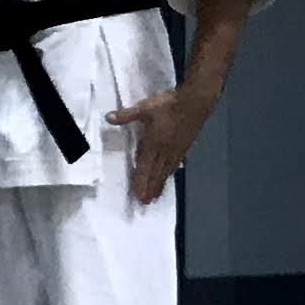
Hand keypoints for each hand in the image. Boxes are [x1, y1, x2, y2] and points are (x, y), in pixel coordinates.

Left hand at [110, 82, 220, 205]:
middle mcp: (165, 151)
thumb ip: (126, 115)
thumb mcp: (145, 108)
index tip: (138, 195)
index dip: (141, 182)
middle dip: (150, 188)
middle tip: (146, 202)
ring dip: (160, 184)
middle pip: (156, 174)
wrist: (195, 102)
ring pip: (166, 171)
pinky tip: (169, 175)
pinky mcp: (185, 146)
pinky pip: (175, 164)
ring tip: (156, 195)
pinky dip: (170, 173)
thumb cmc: (169, 105)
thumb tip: (108, 118)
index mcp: (153, 144)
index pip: (144, 167)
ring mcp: (176, 150)